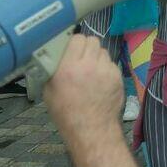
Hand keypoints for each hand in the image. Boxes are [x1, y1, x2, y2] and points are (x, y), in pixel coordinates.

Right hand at [45, 34, 125, 153]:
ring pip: (103, 51)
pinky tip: (100, 80)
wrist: (91, 128)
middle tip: (82, 58)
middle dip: (87, 47)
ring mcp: (105, 69)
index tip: (72, 50)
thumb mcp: (49, 91)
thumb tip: (53, 56)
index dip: (75, 43)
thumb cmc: (66, 112)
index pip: (77, 38)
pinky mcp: (117, 75)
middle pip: (92, 40)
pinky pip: (111, 63)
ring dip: (96, 57)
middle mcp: (88, 65)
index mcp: (68, 67)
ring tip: (91, 70)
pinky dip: (105, 68)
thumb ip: (52, 70)